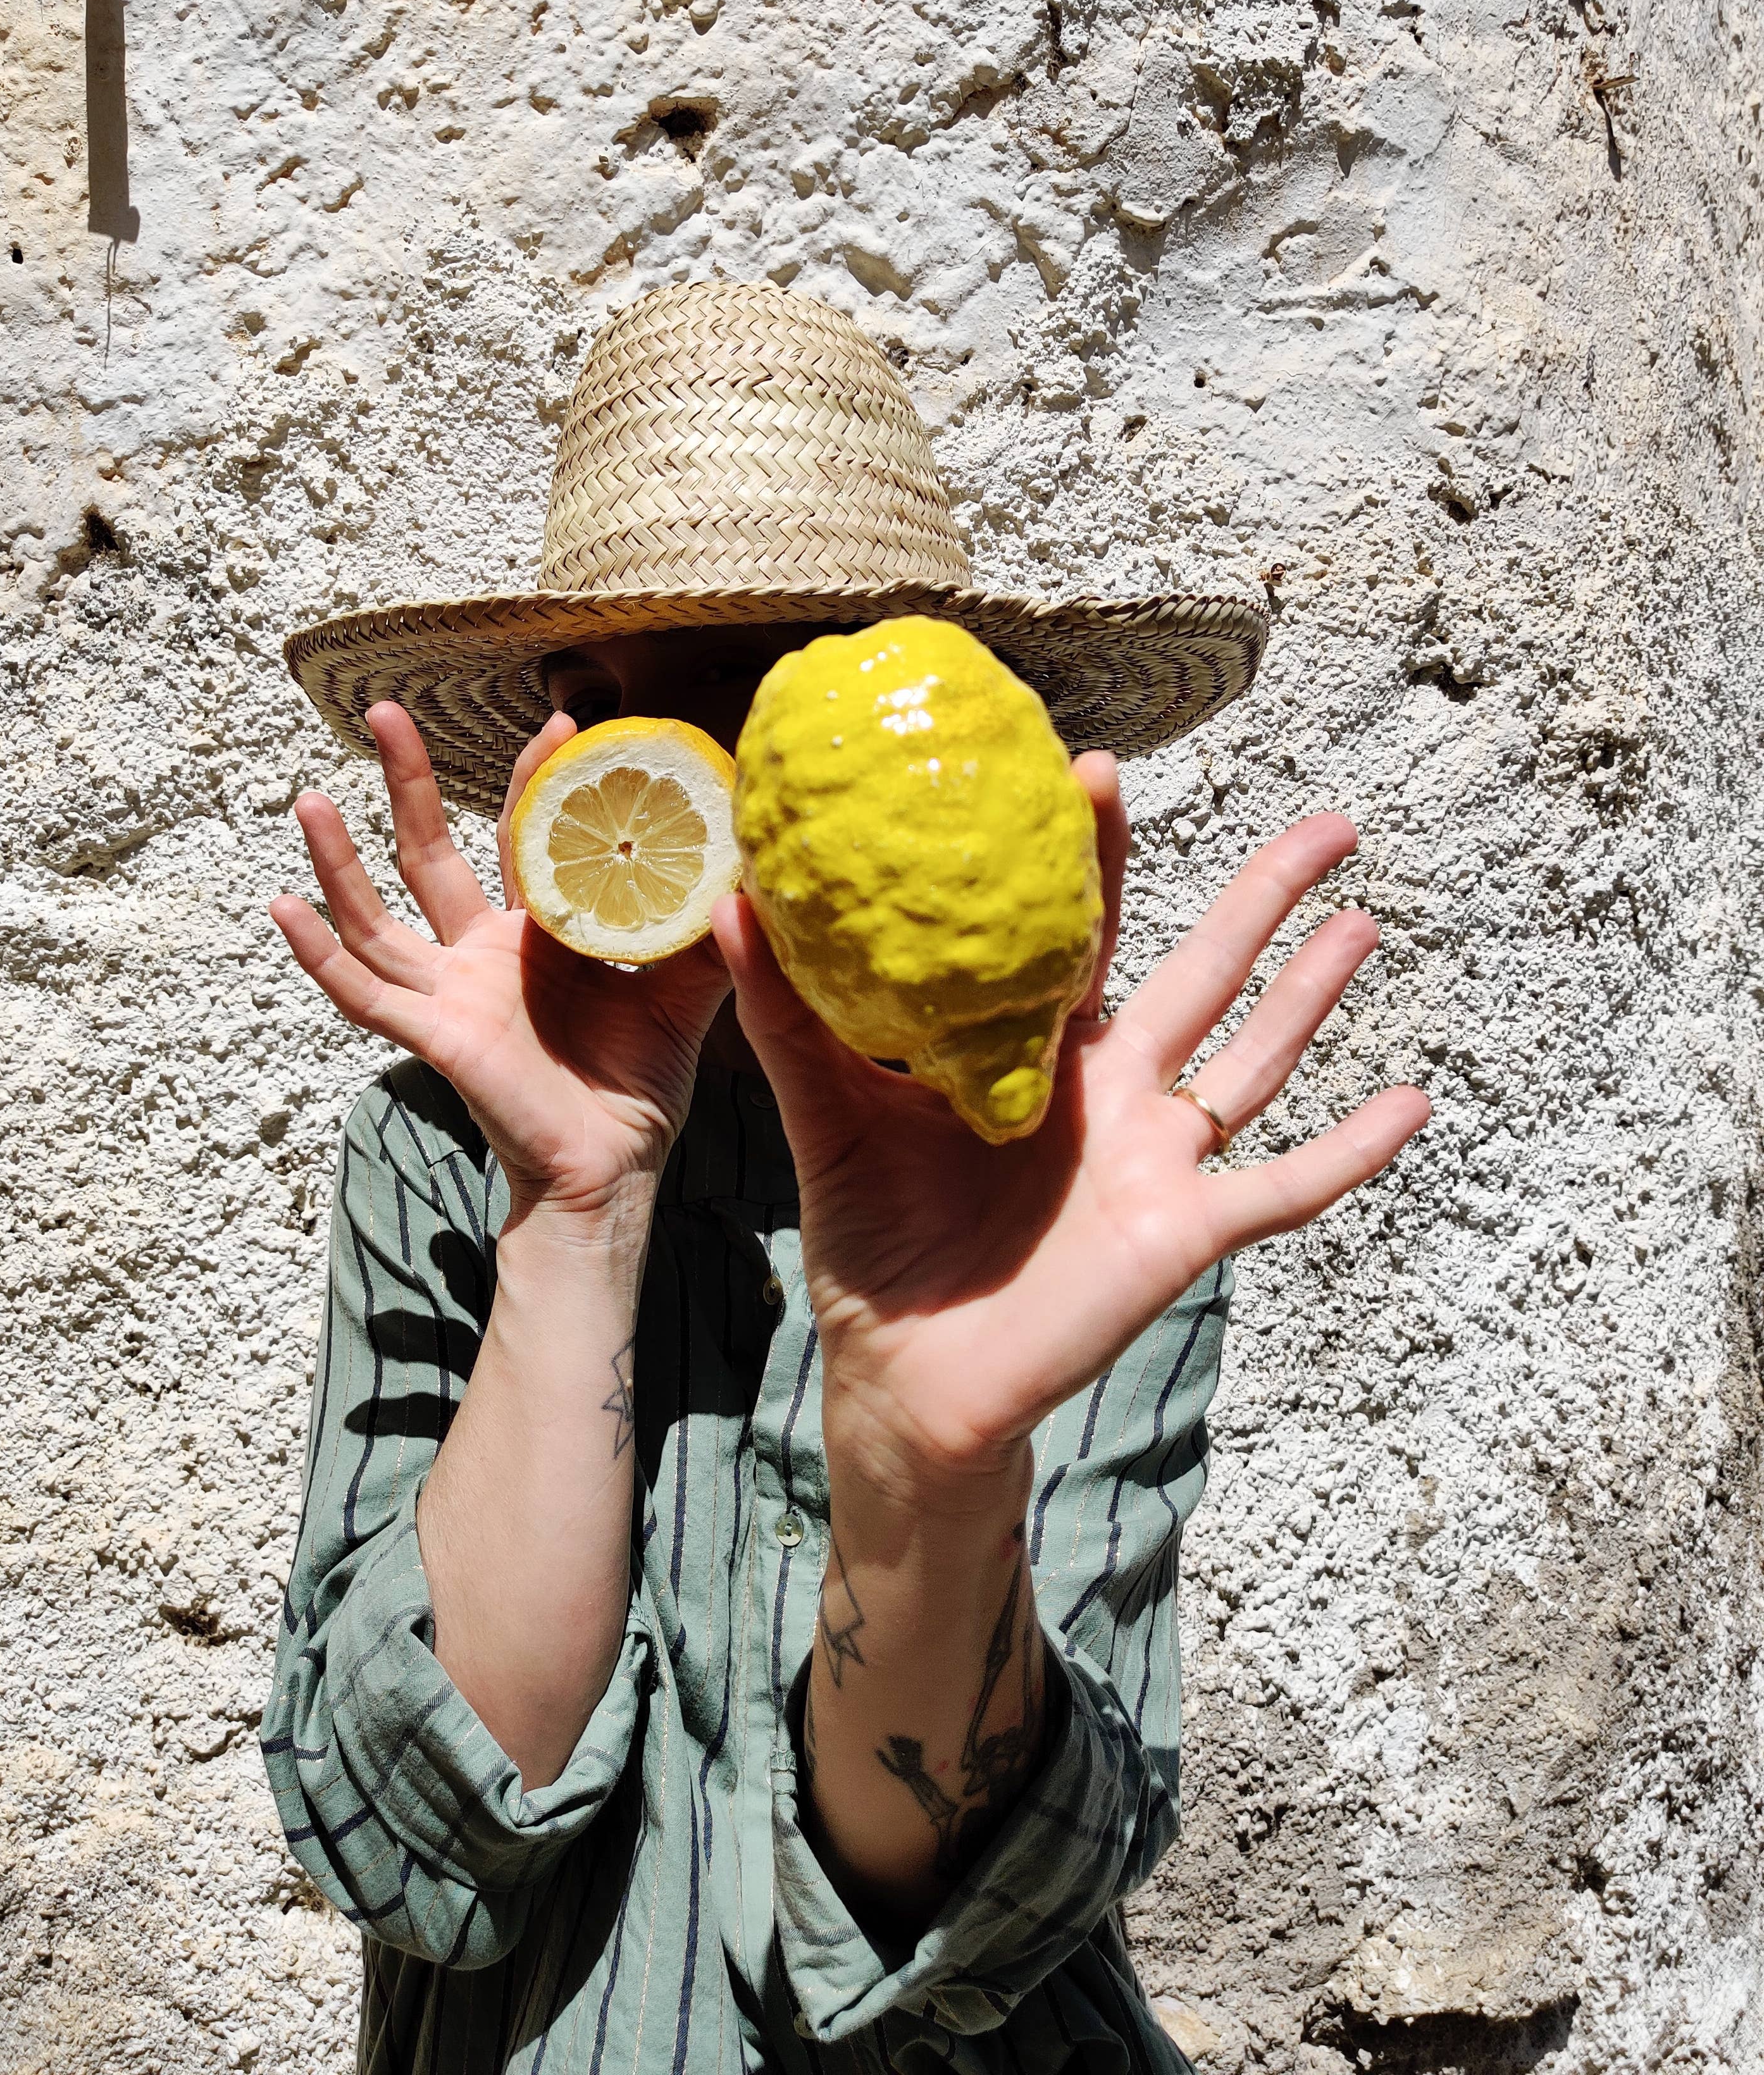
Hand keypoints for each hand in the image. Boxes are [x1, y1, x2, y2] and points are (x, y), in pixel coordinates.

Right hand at [271, 702, 730, 1221]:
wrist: (614, 1169)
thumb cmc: (637, 1085)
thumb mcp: (684, 993)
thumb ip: (710, 934)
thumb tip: (759, 873)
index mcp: (533, 934)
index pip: (521, 836)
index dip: (533, 780)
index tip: (559, 721)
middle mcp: (480, 953)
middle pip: (427, 852)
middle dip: (403, 782)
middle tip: (384, 709)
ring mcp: (450, 993)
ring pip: (376, 917)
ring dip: (337, 861)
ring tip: (310, 796)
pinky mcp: (435, 1036)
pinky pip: (364, 995)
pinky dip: (319, 956)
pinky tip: (282, 910)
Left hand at [712, 773, 1428, 1485]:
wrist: (903, 1378)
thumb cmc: (873, 1242)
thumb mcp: (830, 1113)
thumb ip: (791, 1012)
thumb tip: (731, 894)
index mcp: (1035, 1050)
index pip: (1081, 929)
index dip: (1097, 854)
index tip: (1102, 767)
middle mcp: (1111, 1091)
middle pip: (1203, 970)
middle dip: (1261, 896)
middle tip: (1327, 821)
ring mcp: (1156, 1159)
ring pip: (1255, 1058)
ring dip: (1313, 994)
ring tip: (1365, 919)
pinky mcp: (1181, 1234)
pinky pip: (1283, 1187)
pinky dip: (1349, 1150)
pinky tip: (1415, 1103)